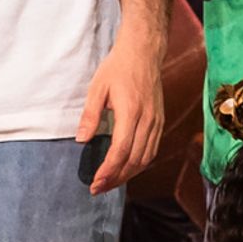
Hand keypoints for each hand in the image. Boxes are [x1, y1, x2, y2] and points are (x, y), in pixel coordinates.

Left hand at [79, 24, 163, 192]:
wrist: (143, 52)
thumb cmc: (118, 68)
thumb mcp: (97, 88)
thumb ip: (90, 115)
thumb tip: (82, 140)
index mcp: (130, 111)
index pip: (121, 150)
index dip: (108, 170)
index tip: (95, 183)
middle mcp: (147, 120)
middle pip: (134, 160)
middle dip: (116, 178)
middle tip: (98, 189)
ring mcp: (156, 121)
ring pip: (146, 158)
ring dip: (128, 175)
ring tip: (110, 183)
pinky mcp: (160, 121)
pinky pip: (152, 150)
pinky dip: (140, 164)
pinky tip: (127, 169)